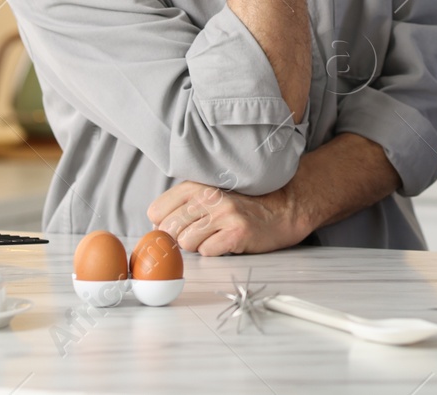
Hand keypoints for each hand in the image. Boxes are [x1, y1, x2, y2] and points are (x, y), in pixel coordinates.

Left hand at [146, 181, 311, 255]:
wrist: (283, 208)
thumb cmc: (242, 205)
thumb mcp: (210, 195)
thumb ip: (182, 205)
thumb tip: (154, 228)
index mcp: (197, 185)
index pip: (156, 211)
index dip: (163, 225)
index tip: (177, 228)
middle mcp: (209, 196)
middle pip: (169, 229)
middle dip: (179, 238)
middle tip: (199, 235)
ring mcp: (224, 213)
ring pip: (186, 243)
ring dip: (198, 245)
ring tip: (215, 236)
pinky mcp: (237, 232)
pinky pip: (207, 252)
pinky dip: (214, 252)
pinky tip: (227, 242)